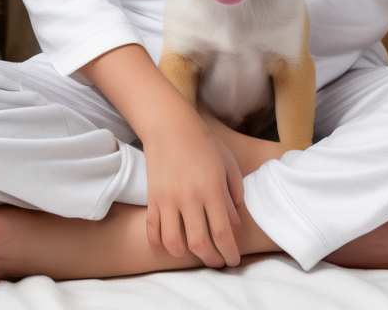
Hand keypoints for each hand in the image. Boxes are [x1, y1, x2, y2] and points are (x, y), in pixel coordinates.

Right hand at [143, 102, 243, 266]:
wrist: (169, 124)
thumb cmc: (203, 141)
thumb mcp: (227, 161)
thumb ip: (234, 191)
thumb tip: (235, 222)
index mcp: (212, 188)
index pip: (222, 232)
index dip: (229, 253)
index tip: (234, 261)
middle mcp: (189, 197)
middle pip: (199, 244)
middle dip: (212, 260)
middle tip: (218, 263)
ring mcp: (168, 199)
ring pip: (174, 243)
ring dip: (185, 255)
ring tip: (195, 253)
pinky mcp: (152, 198)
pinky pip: (153, 231)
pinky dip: (161, 243)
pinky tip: (171, 244)